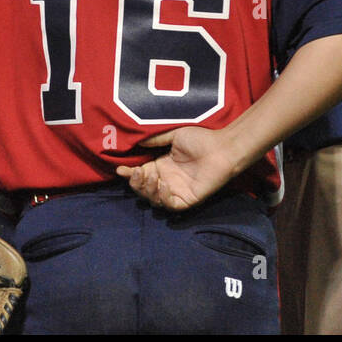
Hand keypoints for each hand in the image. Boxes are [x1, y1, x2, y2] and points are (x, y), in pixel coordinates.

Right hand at [115, 126, 238, 210]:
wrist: (222, 147)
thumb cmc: (201, 139)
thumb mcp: (174, 136)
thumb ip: (155, 140)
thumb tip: (136, 141)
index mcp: (162, 167)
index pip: (140, 175)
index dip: (129, 174)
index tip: (120, 169)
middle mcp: (167, 181)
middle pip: (143, 190)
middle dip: (136, 183)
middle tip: (138, 172)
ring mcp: (177, 192)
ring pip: (154, 200)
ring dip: (148, 190)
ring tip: (151, 176)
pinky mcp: (188, 200)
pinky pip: (170, 206)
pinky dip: (163, 198)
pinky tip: (163, 186)